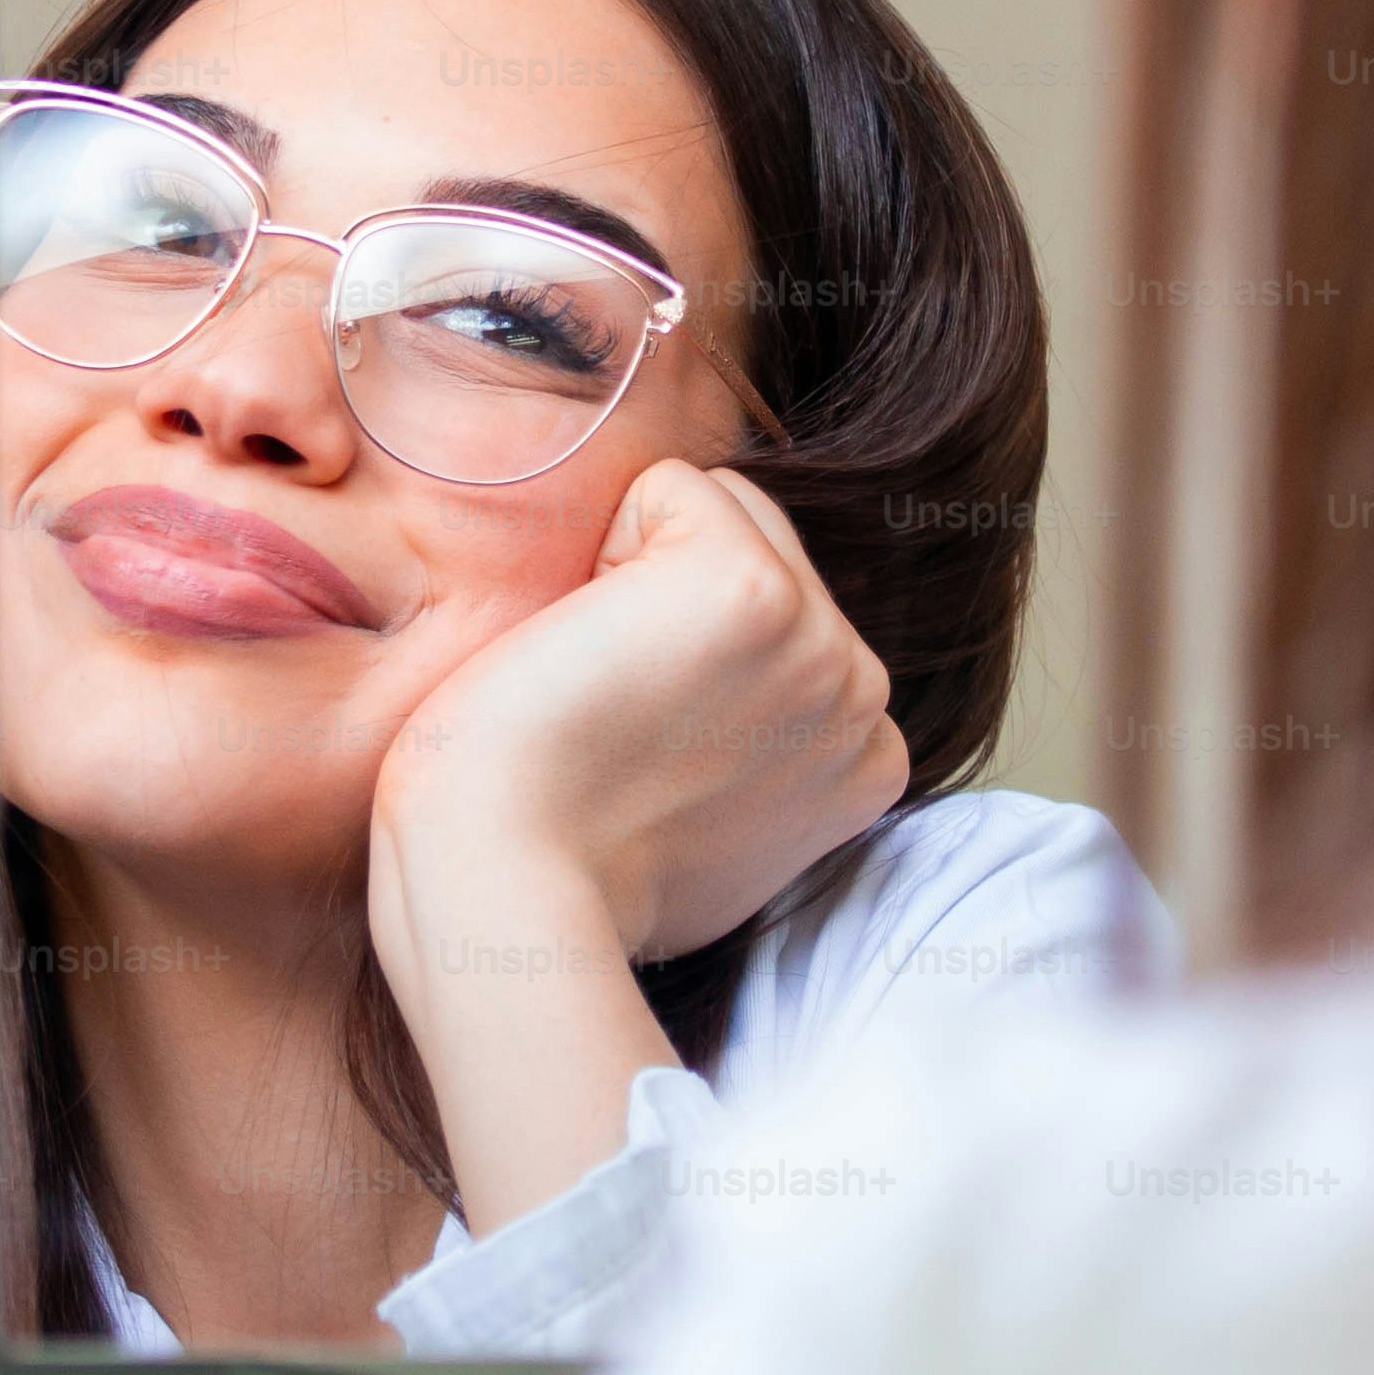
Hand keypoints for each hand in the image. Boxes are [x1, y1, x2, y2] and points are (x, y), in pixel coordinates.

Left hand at [366, 462, 908, 1234]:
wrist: (507, 886)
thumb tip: (718, 700)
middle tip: (616, 724)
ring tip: (605, 690)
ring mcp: (819, 640)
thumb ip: (757, 748)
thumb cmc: (564, 870)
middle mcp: (863, 696)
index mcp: (866, 756)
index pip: (788, 620)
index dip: (692, 661)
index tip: (647, 762)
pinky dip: (604, 548)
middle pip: (763, 546)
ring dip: (640, 576)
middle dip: (674, 604)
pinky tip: (588, 654)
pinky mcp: (749, 590)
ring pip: (720, 508)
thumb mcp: (710, 824)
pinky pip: (668, 489)